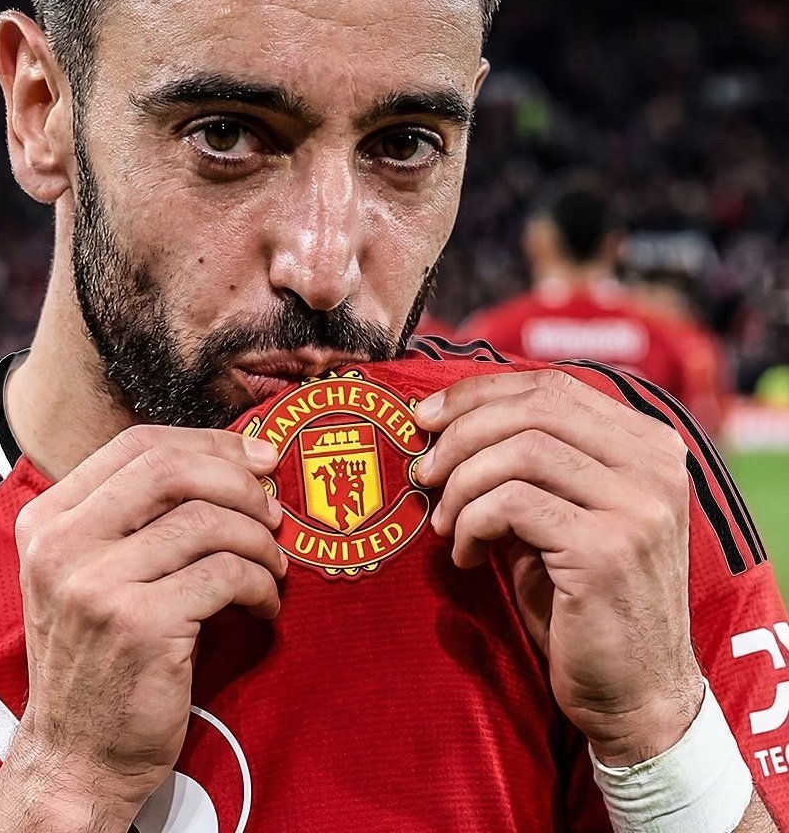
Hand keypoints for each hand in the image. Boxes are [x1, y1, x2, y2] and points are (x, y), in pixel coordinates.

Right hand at [0, 425, 284, 829]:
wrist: (76, 756)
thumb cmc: (99, 656)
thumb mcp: (90, 571)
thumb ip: (136, 516)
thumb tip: (232, 459)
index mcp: (48, 519)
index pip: (137, 445)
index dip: (208, 443)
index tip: (256, 458)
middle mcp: (61, 544)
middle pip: (169, 469)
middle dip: (238, 481)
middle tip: (273, 511)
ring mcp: (95, 585)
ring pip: (205, 521)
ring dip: (258, 540)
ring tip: (273, 567)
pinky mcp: (139, 626)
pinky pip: (224, 575)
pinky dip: (260, 582)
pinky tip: (264, 602)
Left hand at [413, 368, 703, 766]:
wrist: (634, 692)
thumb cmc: (581, 597)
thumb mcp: (558, 511)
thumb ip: (525, 461)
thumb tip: (444, 418)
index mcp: (647, 444)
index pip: (552, 385)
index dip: (480, 392)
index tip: (429, 416)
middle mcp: (654, 466)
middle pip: (534, 408)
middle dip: (462, 431)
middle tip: (424, 469)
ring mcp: (638, 506)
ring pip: (520, 452)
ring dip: (462, 483)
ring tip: (444, 523)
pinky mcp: (607, 550)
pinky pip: (512, 505)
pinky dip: (471, 523)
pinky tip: (465, 555)